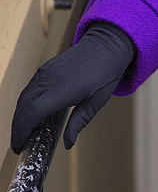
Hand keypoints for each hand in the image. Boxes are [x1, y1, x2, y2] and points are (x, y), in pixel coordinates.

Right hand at [10, 22, 135, 152]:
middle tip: (19, 144)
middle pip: (23, 107)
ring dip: (20, 116)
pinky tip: (30, 114)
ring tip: (23, 132)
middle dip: (17, 128)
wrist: (106, 45)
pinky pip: (29, 88)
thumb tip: (67, 143)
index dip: (22, 131)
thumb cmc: (105, 73)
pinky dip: (25, 104)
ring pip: (23, 98)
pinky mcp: (45, 68)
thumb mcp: (96, 102)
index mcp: (62, 90)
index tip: (20, 146)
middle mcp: (49, 80)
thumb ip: (79, 122)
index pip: (32, 113)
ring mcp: (45, 72)